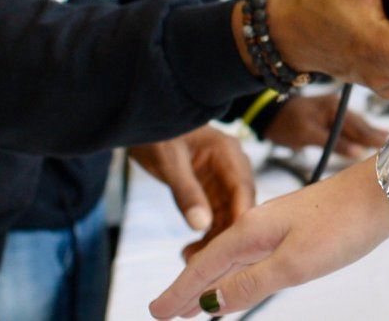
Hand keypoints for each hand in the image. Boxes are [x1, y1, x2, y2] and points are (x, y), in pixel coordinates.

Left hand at [129, 126, 256, 261]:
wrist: (144, 122)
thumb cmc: (158, 133)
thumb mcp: (169, 162)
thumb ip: (185, 192)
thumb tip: (200, 225)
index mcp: (228, 154)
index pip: (244, 190)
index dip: (243, 220)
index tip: (237, 249)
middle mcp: (231, 167)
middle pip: (238, 208)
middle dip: (226, 237)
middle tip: (206, 266)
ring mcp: (221, 180)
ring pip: (227, 217)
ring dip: (214, 241)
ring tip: (192, 264)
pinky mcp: (210, 190)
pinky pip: (215, 217)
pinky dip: (205, 235)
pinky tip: (191, 253)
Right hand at [149, 160, 388, 318]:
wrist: (386, 190)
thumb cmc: (345, 222)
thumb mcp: (295, 262)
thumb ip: (251, 283)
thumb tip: (210, 305)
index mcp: (251, 230)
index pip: (204, 267)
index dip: (179, 293)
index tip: (155, 313)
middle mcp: (259, 224)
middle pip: (213, 261)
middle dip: (187, 289)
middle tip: (163, 313)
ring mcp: (279, 225)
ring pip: (234, 259)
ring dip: (212, 282)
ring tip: (193, 306)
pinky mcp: (298, 230)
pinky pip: (254, 256)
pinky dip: (238, 273)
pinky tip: (242, 282)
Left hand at [262, 93, 387, 158]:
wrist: (268, 113)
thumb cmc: (285, 123)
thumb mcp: (307, 133)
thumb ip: (334, 142)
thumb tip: (358, 152)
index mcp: (334, 108)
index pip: (359, 126)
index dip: (374, 138)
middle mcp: (338, 108)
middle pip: (363, 126)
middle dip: (379, 137)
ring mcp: (336, 112)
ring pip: (359, 127)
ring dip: (374, 136)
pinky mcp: (332, 119)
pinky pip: (353, 128)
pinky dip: (364, 134)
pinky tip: (375, 139)